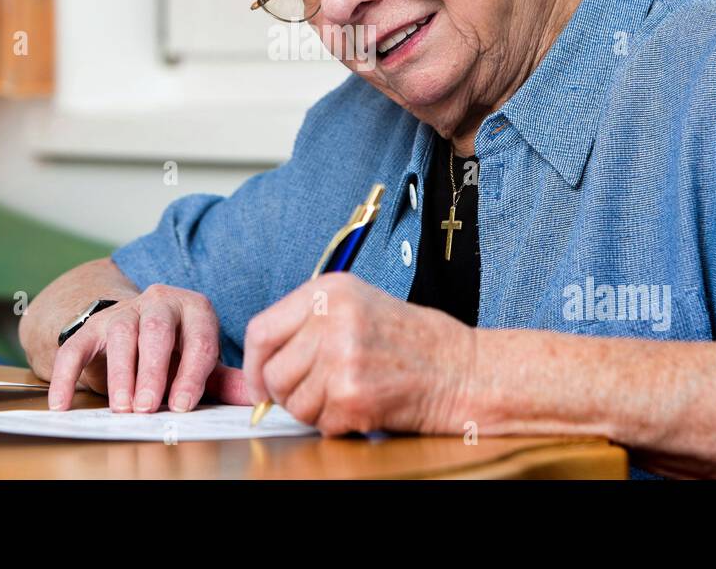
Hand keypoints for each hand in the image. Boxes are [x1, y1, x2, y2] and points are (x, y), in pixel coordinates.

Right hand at [47, 284, 250, 411]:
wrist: (133, 330)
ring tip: (123, 407)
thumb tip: (255, 399)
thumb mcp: (201, 361)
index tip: (185, 404)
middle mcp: (160, 302)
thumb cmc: (176, 351)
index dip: (192, 372)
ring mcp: (123, 311)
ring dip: (121, 374)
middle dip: (154, 371)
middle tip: (150, 406)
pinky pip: (75, 346)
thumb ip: (223, 380)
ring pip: (121, 334)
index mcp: (194, 309)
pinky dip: (66, 375)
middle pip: (157, 331)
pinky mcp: (91, 326)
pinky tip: (61, 404)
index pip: (199, 338)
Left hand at [242, 272, 476, 435]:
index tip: (260, 382)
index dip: (254, 364)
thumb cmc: (411, 341)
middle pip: (273, 372)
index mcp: (329, 291)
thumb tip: (260, 364)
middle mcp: (331, 319)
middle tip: (315, 392)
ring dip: (314, 410)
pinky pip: (319, 423)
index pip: (261, 330)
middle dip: (286, 393)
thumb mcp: (356, 307)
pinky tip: (364, 405)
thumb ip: (307, 324)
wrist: (461, 370)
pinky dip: (337, 424)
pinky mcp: (352, 394)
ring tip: (347, 394)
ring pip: (293, 403)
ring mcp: (341, 357)